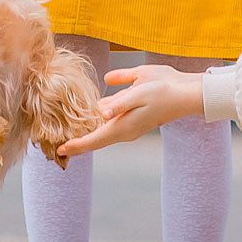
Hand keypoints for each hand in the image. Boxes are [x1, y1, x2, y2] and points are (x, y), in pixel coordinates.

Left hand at [56, 65, 205, 157]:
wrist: (187, 92)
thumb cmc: (164, 90)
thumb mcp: (140, 92)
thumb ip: (119, 101)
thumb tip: (102, 112)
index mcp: (124, 126)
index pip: (94, 140)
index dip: (76, 145)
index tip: (59, 150)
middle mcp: (125, 128)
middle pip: (95, 138)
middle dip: (77, 142)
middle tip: (55, 145)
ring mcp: (129, 123)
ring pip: (102, 129)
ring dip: (86, 131)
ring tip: (66, 131)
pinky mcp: (133, 114)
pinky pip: (111, 119)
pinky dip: (98, 119)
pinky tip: (88, 112)